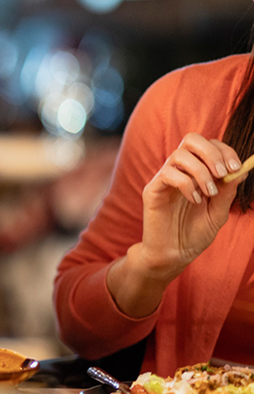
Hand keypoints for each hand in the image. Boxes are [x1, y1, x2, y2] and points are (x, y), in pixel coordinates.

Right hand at [135, 133, 245, 277]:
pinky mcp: (152, 190)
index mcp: (196, 172)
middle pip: (191, 139)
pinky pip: (169, 174)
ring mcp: (164, 179)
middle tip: (222, 173)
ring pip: (180, 155)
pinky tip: (194, 201)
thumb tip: (241, 171)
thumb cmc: (195, 233)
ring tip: (209, 192)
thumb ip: (228, 191)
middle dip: (212, 152)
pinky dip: (187, 185)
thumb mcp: (219, 212)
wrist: (175, 254)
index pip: (209, 145)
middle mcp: (180, 170)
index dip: (225, 150)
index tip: (237, 168)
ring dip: (201, 171)